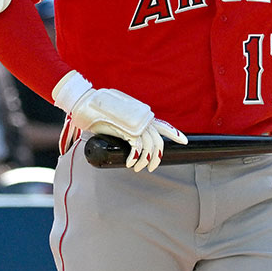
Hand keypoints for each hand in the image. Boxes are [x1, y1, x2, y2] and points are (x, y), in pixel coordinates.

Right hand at [52, 70, 187, 171]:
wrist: (87, 102)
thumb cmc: (100, 109)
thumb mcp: (119, 115)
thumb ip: (126, 123)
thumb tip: (125, 134)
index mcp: (142, 115)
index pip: (163, 125)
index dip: (175, 134)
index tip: (184, 142)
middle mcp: (143, 119)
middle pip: (158, 142)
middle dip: (157, 157)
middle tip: (151, 167)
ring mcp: (135, 125)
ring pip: (149, 148)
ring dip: (144, 161)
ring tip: (137, 168)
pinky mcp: (126, 130)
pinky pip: (137, 148)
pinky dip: (134, 158)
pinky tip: (129, 163)